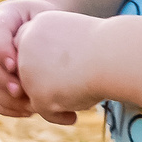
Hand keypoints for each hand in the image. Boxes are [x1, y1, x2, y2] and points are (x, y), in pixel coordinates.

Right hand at [0, 0, 58, 117]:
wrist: (35, 25)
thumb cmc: (45, 21)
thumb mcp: (47, 17)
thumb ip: (43, 31)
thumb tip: (45, 63)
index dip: (0, 50)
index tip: (14, 65)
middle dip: (0, 78)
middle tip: (19, 90)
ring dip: (5, 98)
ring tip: (31, 106)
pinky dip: (6, 107)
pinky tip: (28, 111)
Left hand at [14, 8, 107, 125]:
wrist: (115, 56)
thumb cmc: (106, 47)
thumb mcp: (77, 42)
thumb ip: (56, 54)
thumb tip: (45, 77)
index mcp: (37, 24)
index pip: (30, 50)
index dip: (43, 64)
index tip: (63, 72)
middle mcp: (26, 45)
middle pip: (27, 72)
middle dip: (43, 83)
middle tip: (66, 90)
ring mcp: (28, 70)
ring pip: (33, 92)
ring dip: (52, 100)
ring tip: (75, 101)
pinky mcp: (38, 94)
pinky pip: (44, 111)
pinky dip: (58, 115)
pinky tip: (73, 117)